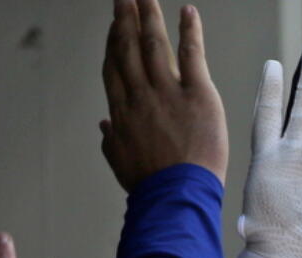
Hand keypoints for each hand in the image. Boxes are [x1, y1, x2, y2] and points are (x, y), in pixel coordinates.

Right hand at [100, 0, 227, 190]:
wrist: (175, 195)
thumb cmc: (151, 186)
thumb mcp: (121, 163)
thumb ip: (111, 141)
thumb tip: (103, 127)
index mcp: (122, 112)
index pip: (114, 68)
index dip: (112, 44)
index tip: (113, 27)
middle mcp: (140, 95)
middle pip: (127, 48)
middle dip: (124, 19)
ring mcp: (167, 92)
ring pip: (154, 44)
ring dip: (149, 16)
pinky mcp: (198, 95)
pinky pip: (192, 55)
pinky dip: (190, 31)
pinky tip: (188, 12)